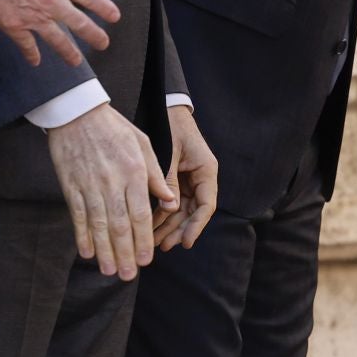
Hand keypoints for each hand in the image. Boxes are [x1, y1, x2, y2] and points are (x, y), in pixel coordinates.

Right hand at [0, 0, 121, 67]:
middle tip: (103, 44)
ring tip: (76, 62)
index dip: (103, 7)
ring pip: (58, 39)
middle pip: (79, 23)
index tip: (114, 17)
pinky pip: (26, 45)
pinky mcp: (12, 26)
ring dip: (68, 52)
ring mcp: (33, 15)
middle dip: (94, 35)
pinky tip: (35, 61)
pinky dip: (31, 54)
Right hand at [47, 104, 173, 280]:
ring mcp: (90, 186)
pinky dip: (82, 236)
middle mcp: (112, 182)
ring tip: (110, 271)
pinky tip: (87, 253)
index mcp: (134, 172)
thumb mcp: (144, 145)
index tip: (147, 260)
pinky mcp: (71, 187)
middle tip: (129, 275)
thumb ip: (156, 176)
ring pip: (99, 225)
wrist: (78, 114)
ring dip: (105, 251)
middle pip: (120, 225)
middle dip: (126, 253)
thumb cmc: (115, 129)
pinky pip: (78, 216)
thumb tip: (171, 202)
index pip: (141, 214)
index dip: (143, 239)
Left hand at [153, 105, 219, 251]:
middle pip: (193, 212)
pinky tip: (149, 228)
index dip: (197, 226)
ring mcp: (189, 180)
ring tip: (152, 242)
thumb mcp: (170, 152)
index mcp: (206, 170)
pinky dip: (161, 215)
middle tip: (164, 246)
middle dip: (179, 230)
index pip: (206, 205)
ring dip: (168, 226)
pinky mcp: (177, 180)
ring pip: (181, 211)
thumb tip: (169, 209)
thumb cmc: (172, 126)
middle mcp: (200, 178)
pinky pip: (171, 202)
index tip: (186, 243)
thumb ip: (169, 180)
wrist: (167, 109)